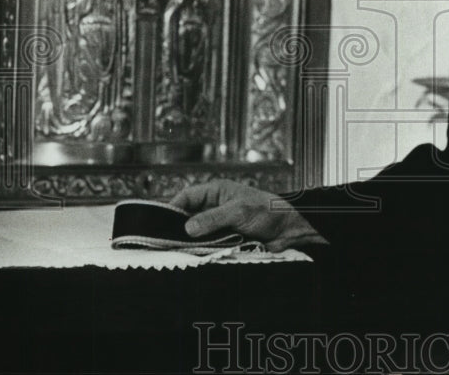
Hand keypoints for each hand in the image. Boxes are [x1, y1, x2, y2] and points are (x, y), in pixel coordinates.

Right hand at [169, 180, 326, 251]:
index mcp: (217, 192)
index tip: (160, 222)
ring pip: (196, 233)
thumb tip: (188, 228)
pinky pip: (207, 244)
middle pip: (188, 216)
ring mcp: (219, 224)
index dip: (173, 208)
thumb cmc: (268, 211)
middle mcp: (215, 207)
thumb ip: (213, 218)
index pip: (187, 197)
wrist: (288, 229)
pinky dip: (201, 250)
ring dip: (190, 241)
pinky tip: (194, 257)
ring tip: (177, 251)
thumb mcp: (239, 211)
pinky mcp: (225, 239)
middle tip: (164, 241)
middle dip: (178, 228)